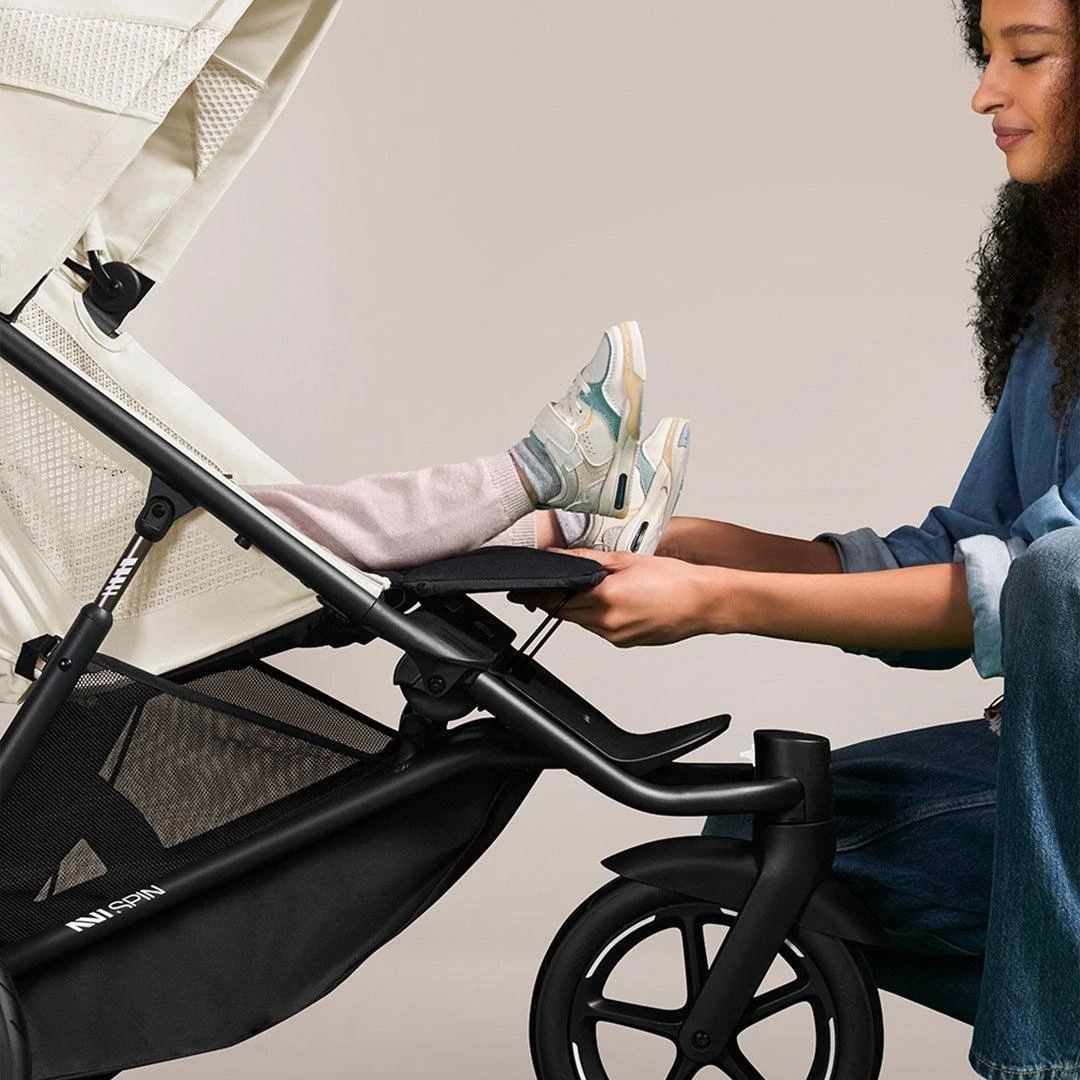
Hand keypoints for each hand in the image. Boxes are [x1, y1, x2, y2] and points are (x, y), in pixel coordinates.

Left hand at [509, 548, 728, 646]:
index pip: (557, 597)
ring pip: (582, 622)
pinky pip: (600, 629)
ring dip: (578, 607)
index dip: (537, 594)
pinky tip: (612, 602)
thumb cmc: (674, 580)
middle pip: (565, 613)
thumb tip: (561, 557)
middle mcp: (607, 622)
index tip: (523, 592)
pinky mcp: (624, 643)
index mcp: (605, 597)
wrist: (703, 602)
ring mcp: (616, 636)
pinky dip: (597, 616)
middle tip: (547, 588)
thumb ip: (589, 560)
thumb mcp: (626, 560)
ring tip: (592, 590)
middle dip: (555, 600)